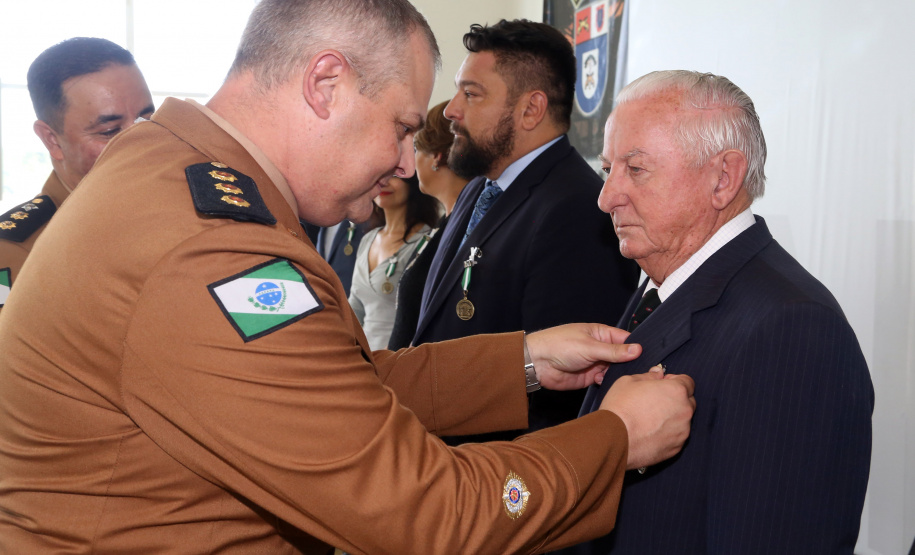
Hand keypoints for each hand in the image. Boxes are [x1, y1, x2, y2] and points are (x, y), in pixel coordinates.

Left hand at [525, 323, 641, 390]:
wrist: (537, 363)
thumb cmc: (559, 345)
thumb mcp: (589, 346)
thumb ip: (614, 351)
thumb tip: (638, 349)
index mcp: (601, 334)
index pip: (626, 339)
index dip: (638, 347)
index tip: (651, 356)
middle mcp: (601, 348)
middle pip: (623, 356)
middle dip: (631, 364)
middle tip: (645, 372)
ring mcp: (596, 363)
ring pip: (616, 370)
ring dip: (620, 375)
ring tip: (628, 379)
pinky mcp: (590, 377)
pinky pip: (605, 381)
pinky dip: (609, 383)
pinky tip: (610, 384)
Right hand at [599, 366, 695, 468]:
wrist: (612, 439)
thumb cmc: (620, 408)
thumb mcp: (629, 381)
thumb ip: (649, 376)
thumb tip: (658, 374)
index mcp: (676, 391)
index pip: (688, 382)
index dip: (674, 381)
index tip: (662, 385)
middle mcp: (685, 411)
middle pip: (688, 401)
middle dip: (676, 400)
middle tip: (655, 402)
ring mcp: (682, 432)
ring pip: (682, 421)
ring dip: (672, 418)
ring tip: (649, 420)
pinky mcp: (676, 448)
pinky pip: (676, 437)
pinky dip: (667, 434)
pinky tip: (649, 432)